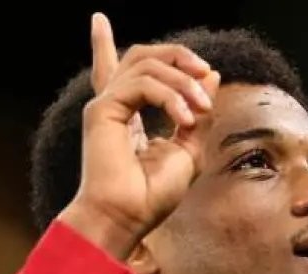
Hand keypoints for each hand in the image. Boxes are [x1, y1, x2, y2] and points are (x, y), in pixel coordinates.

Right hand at [59, 12, 220, 259]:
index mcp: (127, 117)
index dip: (103, 44)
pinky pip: (143, 84)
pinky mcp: (103, 111)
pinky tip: (184, 117)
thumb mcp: (188, 152)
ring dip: (182, 81)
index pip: (119, 73)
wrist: (127, 219)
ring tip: (199, 107)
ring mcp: (106, 107)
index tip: (97, 19)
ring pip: (146, 64)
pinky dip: (170, 96)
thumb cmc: (152, 197)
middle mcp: (114, 107)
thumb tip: (210, 76)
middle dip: (177, 57)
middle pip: (142, 56)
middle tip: (204, 72)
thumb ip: (197, 114)